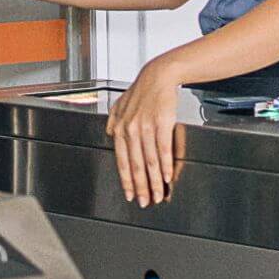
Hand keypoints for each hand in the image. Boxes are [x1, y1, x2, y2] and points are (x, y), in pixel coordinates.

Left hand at [104, 63, 180, 206]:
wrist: (159, 76)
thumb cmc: (142, 92)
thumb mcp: (120, 105)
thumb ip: (114, 122)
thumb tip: (110, 135)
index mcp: (120, 129)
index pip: (121, 161)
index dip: (126, 181)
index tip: (130, 195)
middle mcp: (130, 129)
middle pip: (135, 165)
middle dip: (141, 187)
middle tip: (144, 202)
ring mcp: (145, 127)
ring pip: (149, 160)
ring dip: (155, 181)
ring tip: (158, 194)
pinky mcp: (162, 123)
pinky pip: (163, 149)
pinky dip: (165, 165)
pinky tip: (168, 177)